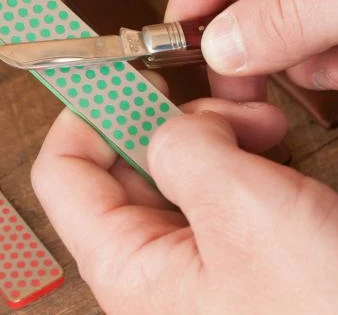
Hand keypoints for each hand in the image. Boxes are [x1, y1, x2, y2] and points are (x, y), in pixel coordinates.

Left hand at [32, 93, 337, 312]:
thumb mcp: (245, 210)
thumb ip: (188, 147)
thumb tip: (174, 121)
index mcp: (127, 264)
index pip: (63, 171)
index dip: (86, 114)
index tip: (115, 74)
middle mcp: (150, 264)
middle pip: (123, 162)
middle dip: (170, 119)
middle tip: (219, 106)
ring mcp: (193, 259)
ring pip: (176, 170)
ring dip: (215, 135)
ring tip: (264, 129)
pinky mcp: (233, 255)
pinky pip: (215, 190)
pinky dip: (239, 159)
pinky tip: (274, 153)